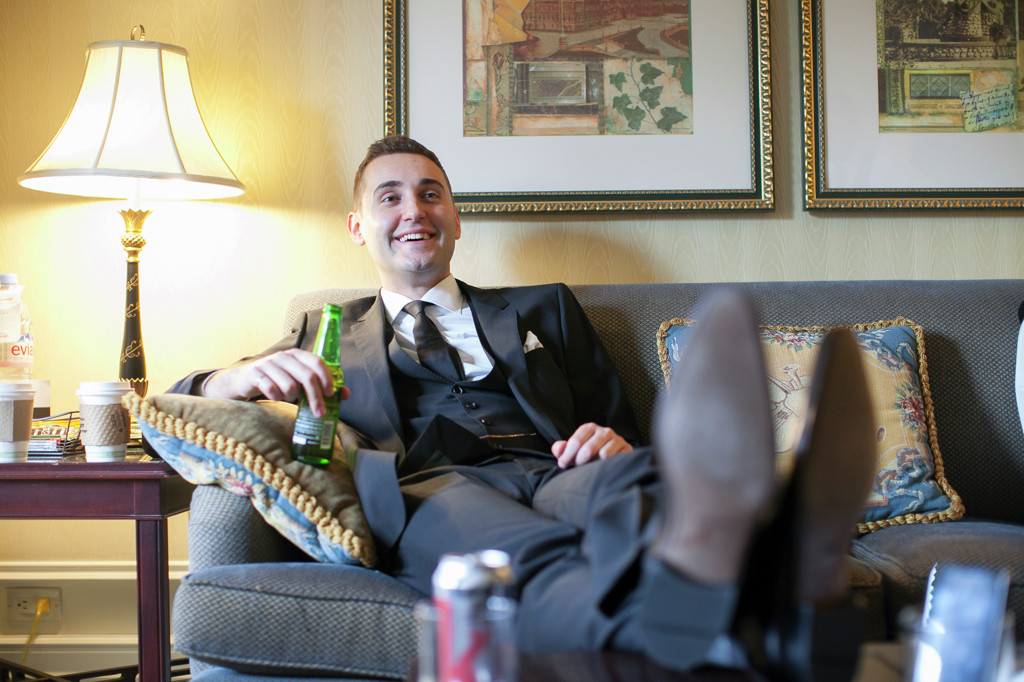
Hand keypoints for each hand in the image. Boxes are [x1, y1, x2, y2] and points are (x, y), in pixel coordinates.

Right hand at [202, 349, 349, 416]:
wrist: (242, 380)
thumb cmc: (275, 380)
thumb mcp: (297, 380)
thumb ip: (320, 386)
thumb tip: (346, 394)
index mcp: (297, 355)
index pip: (317, 362)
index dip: (326, 377)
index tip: (332, 394)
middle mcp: (283, 357)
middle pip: (306, 376)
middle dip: (316, 397)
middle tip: (320, 413)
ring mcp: (268, 364)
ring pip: (290, 386)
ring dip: (292, 398)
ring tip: (288, 399)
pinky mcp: (254, 374)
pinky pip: (271, 390)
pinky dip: (276, 397)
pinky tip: (275, 397)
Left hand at [551, 422, 632, 468]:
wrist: (611, 459)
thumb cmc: (587, 455)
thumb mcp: (572, 451)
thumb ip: (561, 449)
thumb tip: (559, 450)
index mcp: (589, 428)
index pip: (575, 442)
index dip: (567, 456)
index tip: (563, 465)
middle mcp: (604, 431)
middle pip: (587, 449)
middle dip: (579, 462)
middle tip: (577, 469)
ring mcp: (617, 439)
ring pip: (603, 454)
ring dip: (594, 465)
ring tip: (591, 468)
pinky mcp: (627, 449)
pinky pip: (616, 460)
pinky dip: (607, 466)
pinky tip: (602, 468)